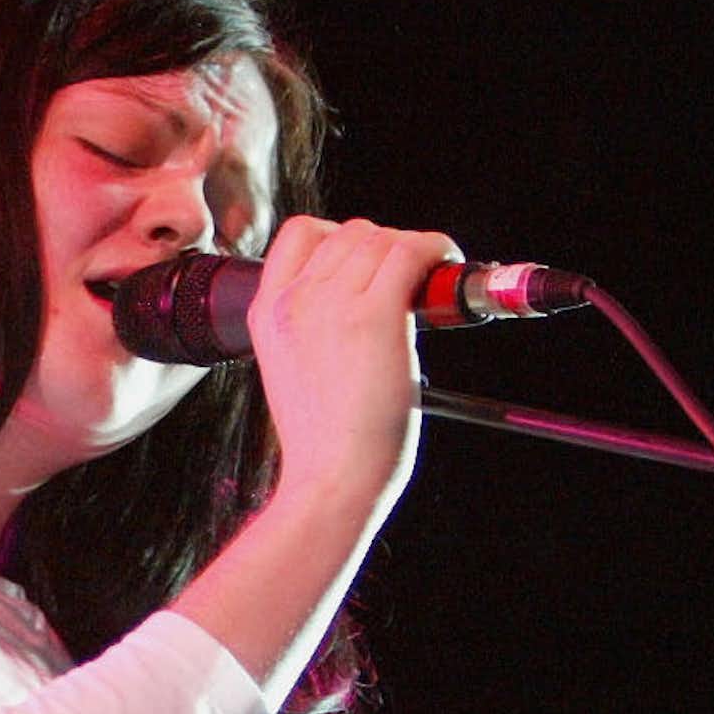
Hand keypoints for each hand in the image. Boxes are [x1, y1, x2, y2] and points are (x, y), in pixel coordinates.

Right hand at [247, 213, 461, 511]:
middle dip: (387, 248)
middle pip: (351, 232)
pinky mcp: (373, 317)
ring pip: (384, 239)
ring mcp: (330, 306)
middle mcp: (294, 302)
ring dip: (415, 251)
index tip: (366, 265)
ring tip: (431, 282)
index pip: (301, 234)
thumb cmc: (323, 442)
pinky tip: (446, 269)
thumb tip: (365, 294)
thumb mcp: (292, 370)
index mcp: (266, 315)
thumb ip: (312, 326)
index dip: (341, 238)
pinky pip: (413, 251)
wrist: (329, 480)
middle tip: (410, 283)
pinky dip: (438, 251)